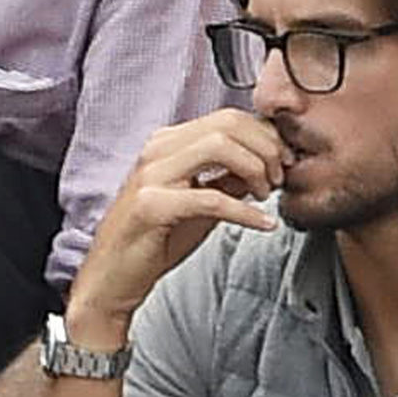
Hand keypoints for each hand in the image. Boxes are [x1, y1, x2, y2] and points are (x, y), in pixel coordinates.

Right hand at [67, 110, 291, 344]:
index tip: (284, 161)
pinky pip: (212, 198)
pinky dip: (245, 211)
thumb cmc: (154, 242)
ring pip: (220, 147)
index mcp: (169, 143)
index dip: (265, 136)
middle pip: (227, 124)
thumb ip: (228, 182)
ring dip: (255, 169)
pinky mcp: (153, 206)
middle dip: (266, 148)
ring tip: (266, 196)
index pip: (227, 118)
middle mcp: (158, 151)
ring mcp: (153, 175)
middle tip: (280, 178)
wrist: (113, 278)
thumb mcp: (201, 205)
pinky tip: (262, 224)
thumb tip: (264, 168)